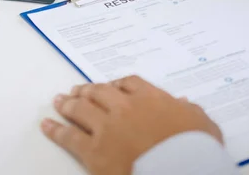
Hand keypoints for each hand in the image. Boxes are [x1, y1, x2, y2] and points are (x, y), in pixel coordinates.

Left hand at [41, 75, 222, 174]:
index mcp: (150, 98)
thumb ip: (188, 110)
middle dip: (88, 91)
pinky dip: (55, 130)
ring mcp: (107, 128)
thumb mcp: (201, 124)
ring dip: (69, 104)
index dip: (117, 84)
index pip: (128, 83)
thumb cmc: (195, 148)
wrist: (180, 169)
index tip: (111, 86)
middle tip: (78, 90)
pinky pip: (69, 137)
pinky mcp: (94, 151)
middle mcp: (124, 108)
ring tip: (60, 101)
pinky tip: (47, 125)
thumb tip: (183, 103)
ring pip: (81, 109)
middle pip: (100, 92)